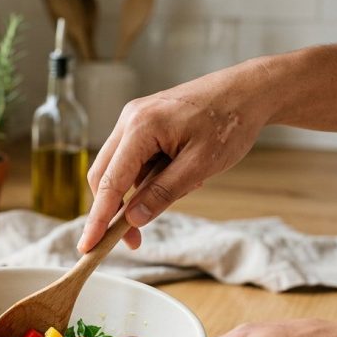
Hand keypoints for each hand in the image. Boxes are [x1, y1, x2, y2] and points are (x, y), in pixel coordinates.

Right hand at [77, 61, 275, 252]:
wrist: (249, 91)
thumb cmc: (229, 122)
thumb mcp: (200, 165)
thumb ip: (163, 193)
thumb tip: (133, 219)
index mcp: (141, 127)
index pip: (110, 182)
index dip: (98, 218)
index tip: (88, 246)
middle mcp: (129, 119)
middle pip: (103, 176)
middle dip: (113, 211)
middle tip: (133, 239)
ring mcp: (134, 119)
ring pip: (118, 168)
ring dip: (135, 192)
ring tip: (182, 189)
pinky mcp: (144, 123)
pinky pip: (133, 159)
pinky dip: (147, 177)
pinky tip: (179, 175)